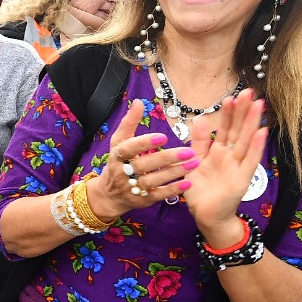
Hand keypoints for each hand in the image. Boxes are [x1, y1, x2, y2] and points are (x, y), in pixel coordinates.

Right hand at [84, 99, 194, 219]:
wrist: (109, 195)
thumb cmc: (117, 162)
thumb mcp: (118, 141)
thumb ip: (129, 122)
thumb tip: (139, 102)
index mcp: (118, 155)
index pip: (130, 148)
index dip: (146, 143)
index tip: (164, 136)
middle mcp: (123, 172)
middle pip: (144, 165)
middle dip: (166, 158)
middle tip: (188, 151)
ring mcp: (132, 187)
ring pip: (153, 180)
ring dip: (174, 173)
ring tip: (193, 164)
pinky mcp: (142, 200)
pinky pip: (158, 195)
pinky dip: (172, 190)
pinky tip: (187, 183)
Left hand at [181, 92, 265, 243]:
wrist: (206, 216)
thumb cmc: (200, 191)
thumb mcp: (194, 162)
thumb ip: (198, 142)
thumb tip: (200, 119)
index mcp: (218, 152)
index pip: (225, 128)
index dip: (228, 113)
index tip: (231, 96)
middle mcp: (231, 156)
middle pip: (238, 130)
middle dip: (243, 112)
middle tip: (249, 92)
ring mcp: (238, 166)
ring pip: (246, 141)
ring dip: (253, 123)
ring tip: (259, 104)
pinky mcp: (242, 179)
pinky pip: (250, 160)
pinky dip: (257, 146)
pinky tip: (263, 131)